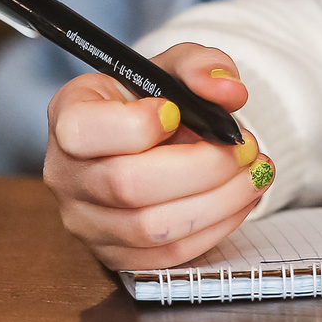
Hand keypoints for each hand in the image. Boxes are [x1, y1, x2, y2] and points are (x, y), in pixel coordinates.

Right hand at [46, 44, 270, 269]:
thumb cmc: (160, 97)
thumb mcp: (177, 65)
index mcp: (70, 114)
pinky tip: (242, 200)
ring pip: (151, 228)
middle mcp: (65, 173)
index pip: (82, 130)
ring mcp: (84, 220)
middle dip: (203, 168)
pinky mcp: (113, 253)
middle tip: (246, 149)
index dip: (138, 125)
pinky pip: (166, 255)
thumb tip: (228, 92)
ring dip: (219, 202)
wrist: (160, 136)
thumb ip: (202, 65)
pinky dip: (215, 228)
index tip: (180, 113)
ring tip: (255, 174)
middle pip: (127, 185)